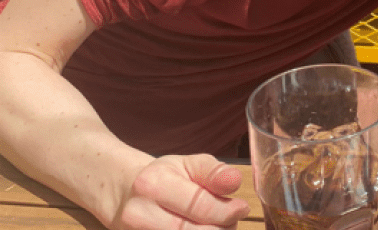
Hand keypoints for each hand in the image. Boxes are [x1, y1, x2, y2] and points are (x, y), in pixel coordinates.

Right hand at [113, 154, 249, 229]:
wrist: (124, 193)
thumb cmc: (163, 177)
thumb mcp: (188, 164)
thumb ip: (213, 172)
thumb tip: (235, 181)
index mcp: (154, 184)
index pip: (198, 205)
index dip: (226, 211)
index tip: (242, 208)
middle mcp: (139, 213)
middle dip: (221, 228)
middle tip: (231, 220)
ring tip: (218, 226)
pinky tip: (203, 229)